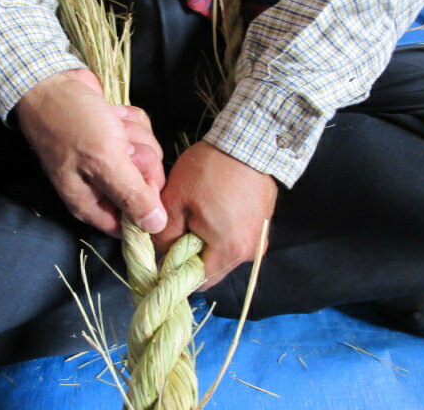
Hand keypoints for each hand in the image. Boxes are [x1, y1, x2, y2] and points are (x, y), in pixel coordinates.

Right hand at [16, 68, 166, 236]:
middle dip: (140, 159)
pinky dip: (130, 119)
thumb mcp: (104, 161)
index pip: (132, 223)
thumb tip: (155, 226)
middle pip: (147, 185)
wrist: (52, 82)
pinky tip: (112, 114)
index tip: (141, 181)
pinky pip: (142, 133)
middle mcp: (102, 186)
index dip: (144, 203)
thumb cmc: (71, 124)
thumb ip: (132, 196)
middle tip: (120, 145)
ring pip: (148, 154)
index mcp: (93, 203)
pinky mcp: (118, 135)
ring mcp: (112, 159)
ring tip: (111, 126)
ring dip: (134, 135)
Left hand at [153, 141, 276, 289]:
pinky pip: (237, 236)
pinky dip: (222, 230)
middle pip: (212, 267)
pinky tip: (213, 207)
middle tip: (178, 227)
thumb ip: (163, 236)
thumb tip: (160, 255)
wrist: (248, 141)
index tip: (163, 253)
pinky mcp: (263, 223)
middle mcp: (250, 252)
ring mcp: (260, 237)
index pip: (197, 281)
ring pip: (224, 252)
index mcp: (229, 251)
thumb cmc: (209, 170)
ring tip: (196, 214)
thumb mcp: (175, 202)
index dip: (175, 271)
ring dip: (206, 241)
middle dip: (191, 254)